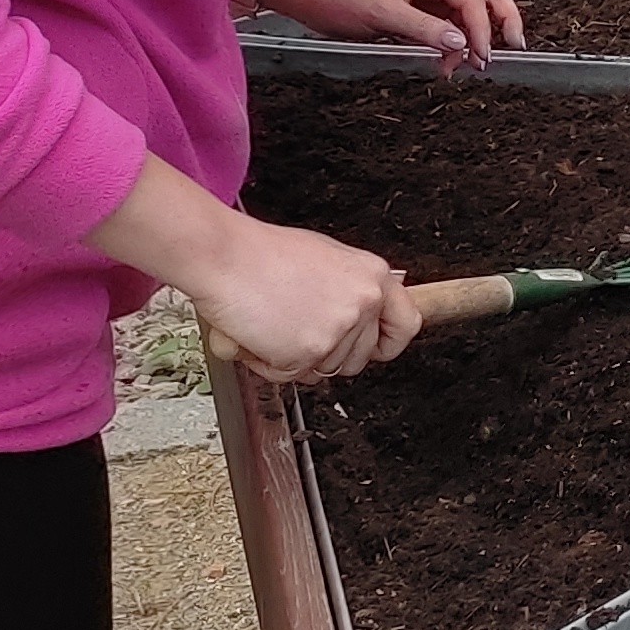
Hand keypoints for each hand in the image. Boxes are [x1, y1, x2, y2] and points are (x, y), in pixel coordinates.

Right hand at [175, 214, 420, 384]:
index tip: (376, 350)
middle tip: (294, 330)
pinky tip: (256, 334)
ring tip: (270, 324)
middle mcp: (363, 302)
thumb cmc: (259, 253)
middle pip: (358, 358)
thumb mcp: (324, 259)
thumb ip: (347, 289)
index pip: (406, 324)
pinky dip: (266, 363)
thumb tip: (352, 315)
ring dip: (292, 358)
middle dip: (326, 354)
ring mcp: (339, 329)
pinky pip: (289, 376)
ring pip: (322, 370)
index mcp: (372, 275)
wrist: (223, 255)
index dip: (388, 344)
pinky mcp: (308, 352)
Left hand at [256, 0, 524, 70]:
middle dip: (503, 22)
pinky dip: (458, 44)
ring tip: (473, 66)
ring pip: (473, 12)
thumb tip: (462, 43)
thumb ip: (424, 28)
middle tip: (513, 50)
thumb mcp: (382, 15)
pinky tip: (450, 64)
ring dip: (479, 37)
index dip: (482, 29)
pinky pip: (452, 26)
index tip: (481, 57)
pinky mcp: (423, 12)